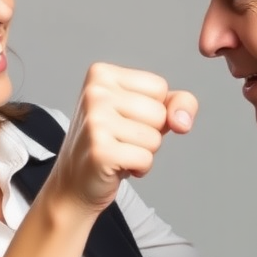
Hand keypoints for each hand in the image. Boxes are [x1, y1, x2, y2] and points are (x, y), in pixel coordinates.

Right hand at [46, 63, 197, 214]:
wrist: (75, 182)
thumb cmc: (112, 143)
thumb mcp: (147, 113)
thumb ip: (176, 103)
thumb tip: (182, 121)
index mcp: (102, 74)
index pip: (159, 87)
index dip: (152, 110)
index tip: (126, 120)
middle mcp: (95, 92)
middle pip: (159, 113)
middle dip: (149, 133)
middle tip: (121, 140)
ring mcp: (95, 121)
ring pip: (154, 137)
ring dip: (144, 152)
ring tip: (119, 151)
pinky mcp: (100, 150)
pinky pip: (146, 159)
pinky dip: (139, 168)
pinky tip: (117, 166)